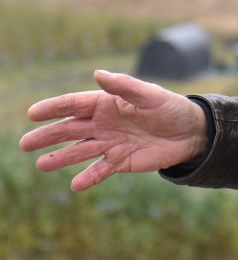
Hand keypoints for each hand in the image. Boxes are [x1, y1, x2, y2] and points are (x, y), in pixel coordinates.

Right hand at [19, 70, 208, 191]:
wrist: (190, 132)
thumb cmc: (170, 107)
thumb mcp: (150, 94)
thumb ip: (124, 86)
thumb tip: (97, 74)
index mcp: (108, 102)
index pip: (75, 104)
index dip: (54, 108)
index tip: (32, 113)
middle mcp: (104, 123)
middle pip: (70, 129)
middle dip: (48, 135)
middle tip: (25, 143)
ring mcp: (110, 143)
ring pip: (79, 151)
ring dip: (61, 158)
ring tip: (42, 166)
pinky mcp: (120, 162)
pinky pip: (100, 171)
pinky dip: (88, 178)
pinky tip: (76, 185)